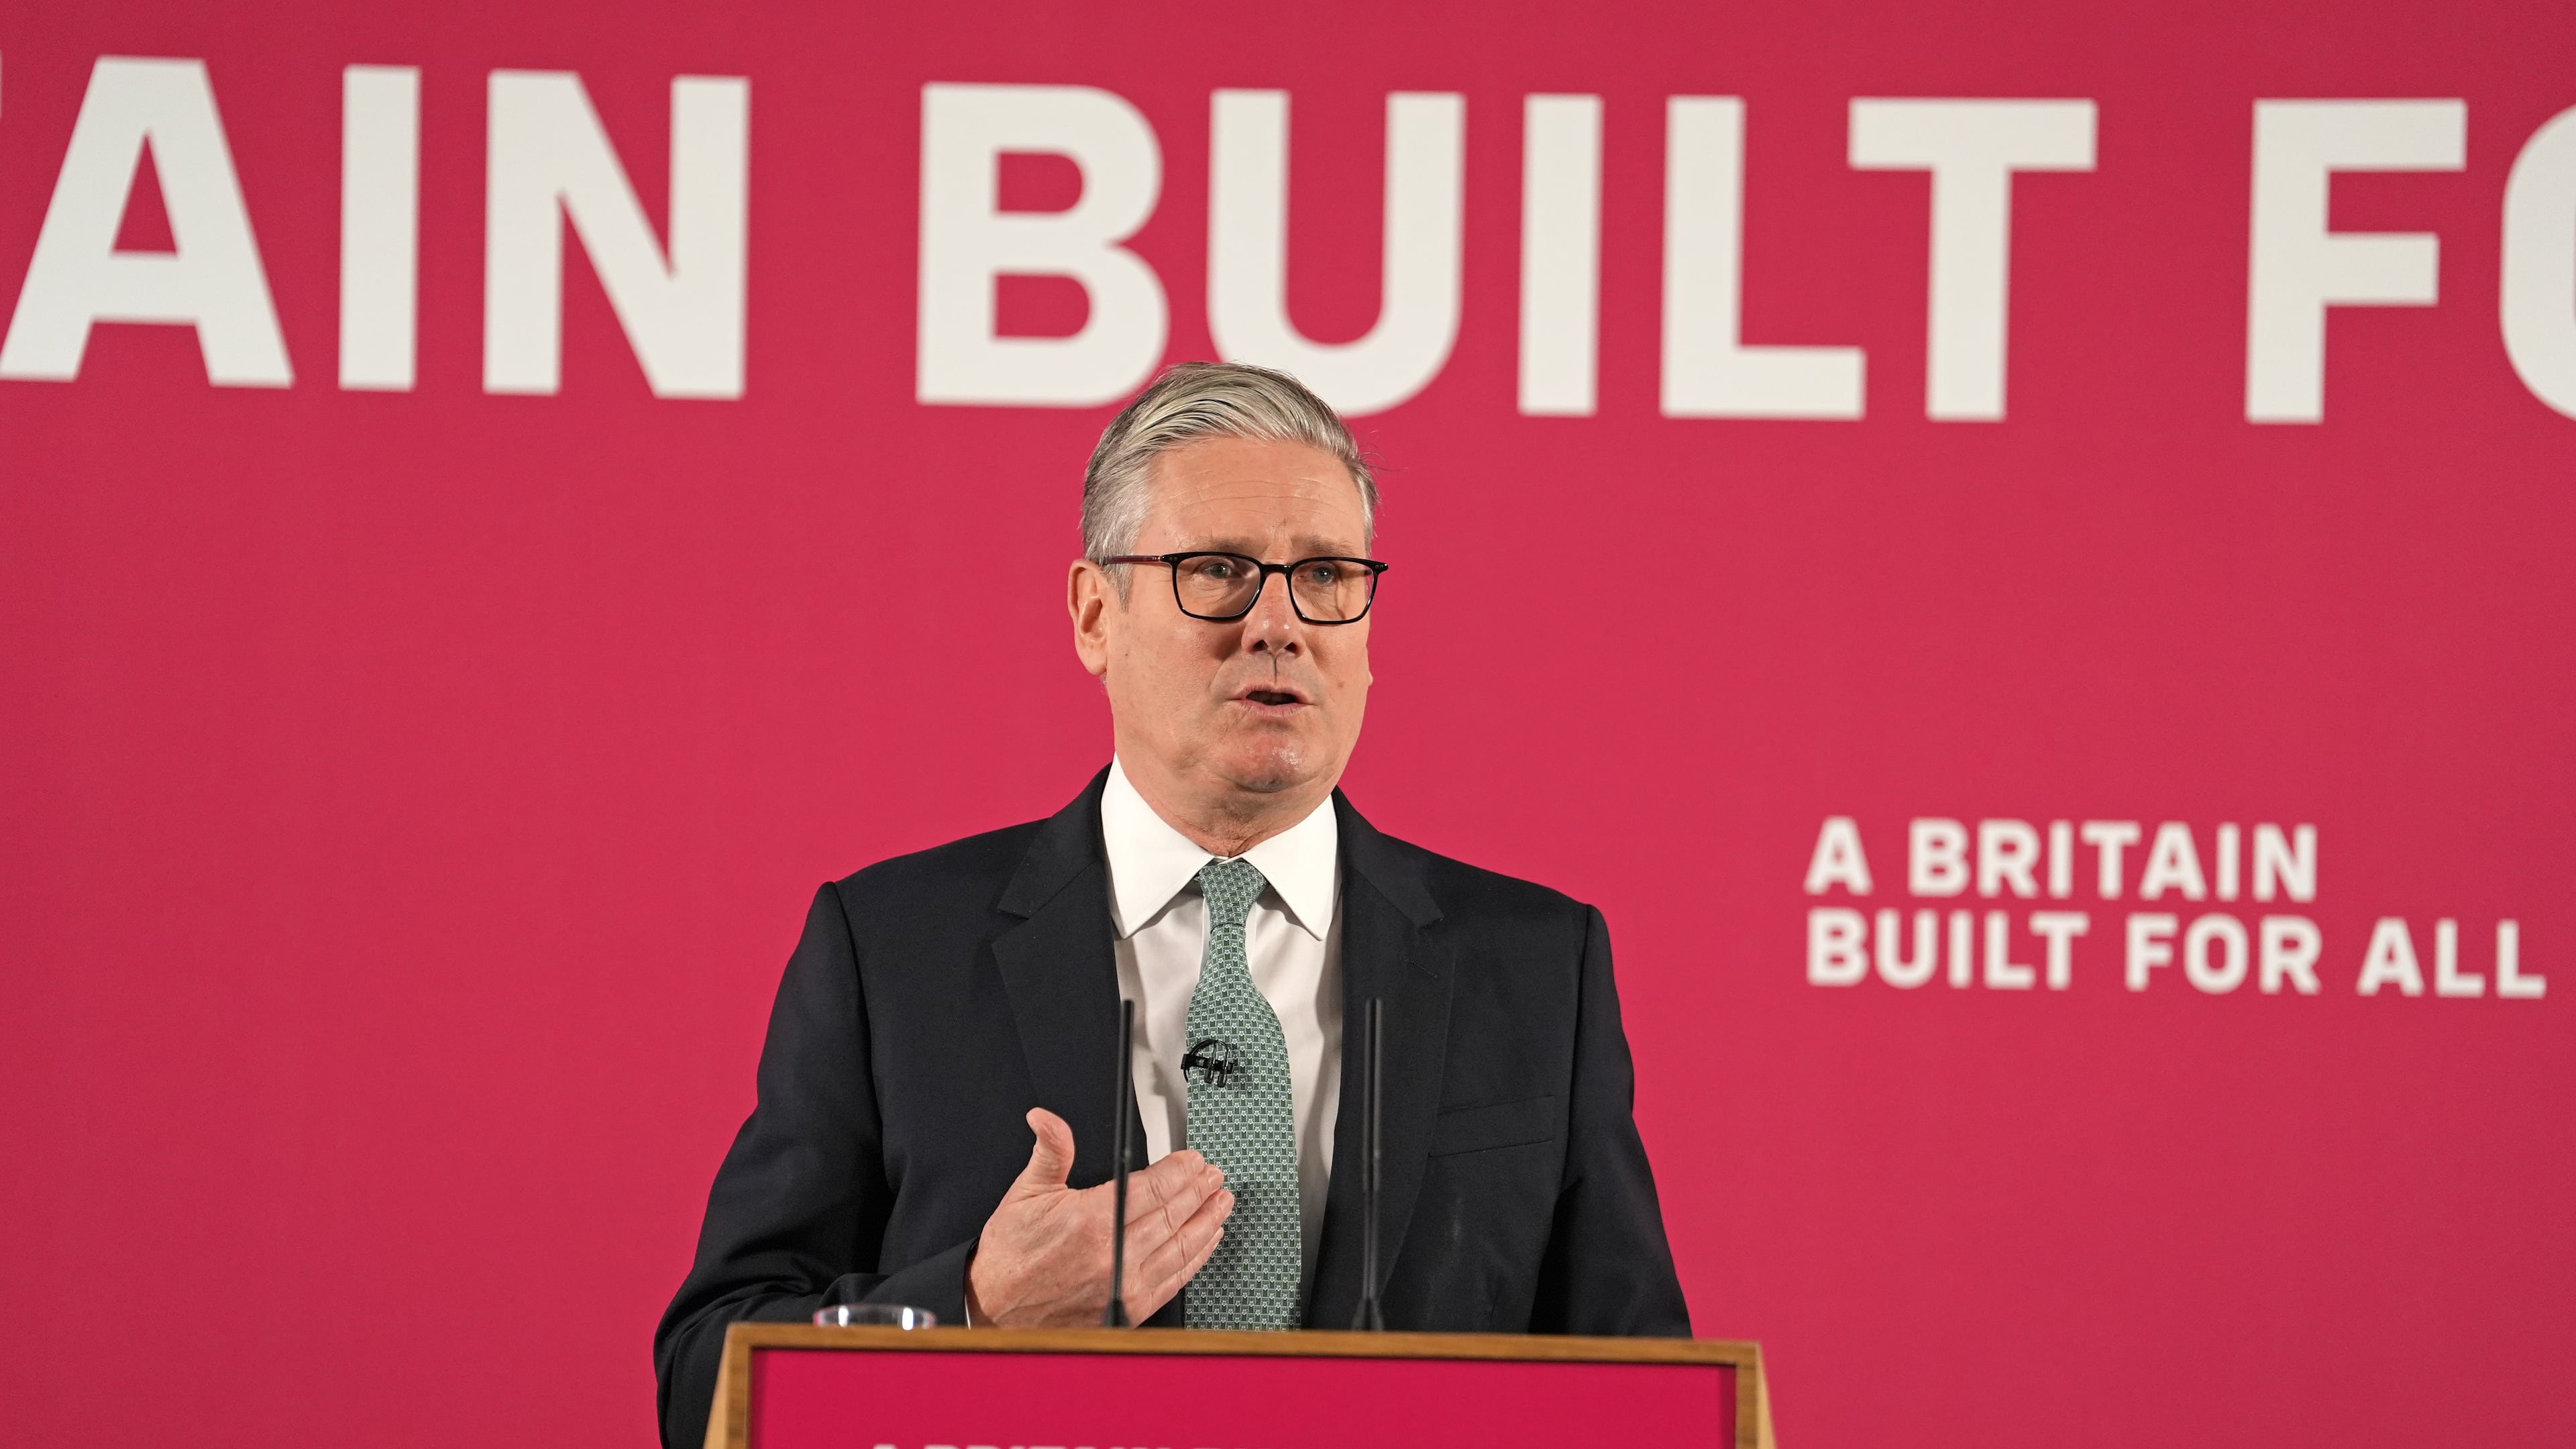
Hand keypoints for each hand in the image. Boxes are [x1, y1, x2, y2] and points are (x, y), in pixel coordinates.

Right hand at [964, 1108, 1232, 1325]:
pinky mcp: (1130, 1308)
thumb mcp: (1025, 1193)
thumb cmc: (1011, 1256)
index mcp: (1091, 1221)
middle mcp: (1113, 1254)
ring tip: (1221, 1202)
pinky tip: (1207, 1241)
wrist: (997, 1310)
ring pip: (1181, 1246)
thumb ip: (1050, 1151)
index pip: (1153, 1188)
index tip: (1193, 1160)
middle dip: (1199, 1190)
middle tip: (1213, 1175)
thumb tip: (1047, 1119)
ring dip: (1207, 1221)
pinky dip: (1196, 1258)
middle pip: (1173, 1214)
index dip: (1179, 1171)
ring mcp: (1125, 1284)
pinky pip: (1175, 1279)